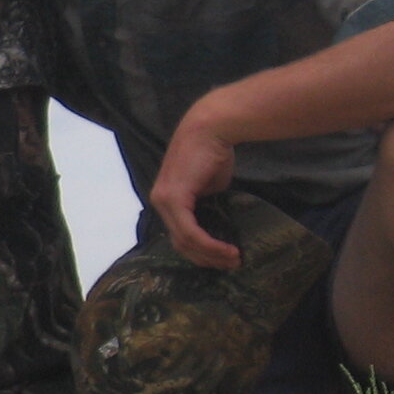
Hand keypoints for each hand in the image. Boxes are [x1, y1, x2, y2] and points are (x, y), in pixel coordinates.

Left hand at [150, 107, 240, 269]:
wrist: (212, 128)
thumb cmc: (213, 152)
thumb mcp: (209, 185)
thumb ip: (205, 204)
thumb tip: (213, 222)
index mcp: (165, 200)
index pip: (179, 234)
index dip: (201, 251)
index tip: (223, 258)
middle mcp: (159, 202)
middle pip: (180, 243)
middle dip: (207, 258)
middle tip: (230, 264)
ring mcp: (163, 201)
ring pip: (185, 241)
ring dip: (212, 254)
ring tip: (233, 259)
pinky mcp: (174, 199)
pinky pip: (190, 231)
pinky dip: (209, 244)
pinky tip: (227, 249)